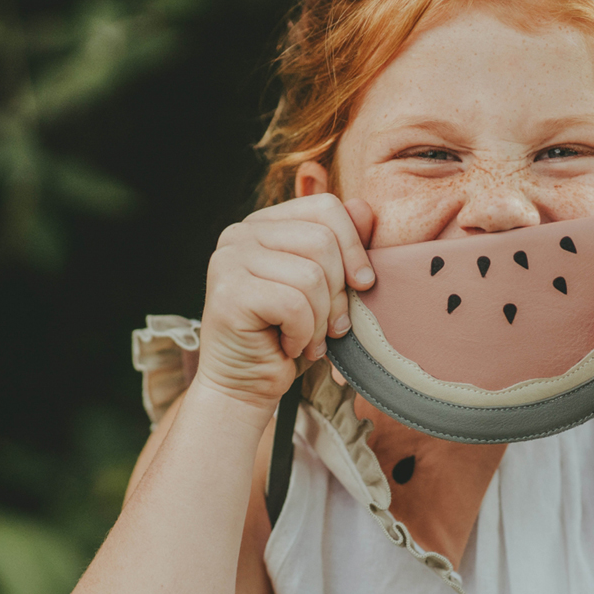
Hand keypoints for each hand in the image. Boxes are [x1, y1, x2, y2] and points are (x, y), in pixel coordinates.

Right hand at [196, 194, 375, 414]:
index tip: (363, 284)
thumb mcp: (325, 288)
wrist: (245, 385)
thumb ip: (341, 247)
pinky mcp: (228, 292)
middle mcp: (241, 233)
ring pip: (311, 276)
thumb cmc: (288, 336)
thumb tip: (365, 208)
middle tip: (332, 326)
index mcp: (266, 224)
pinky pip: (294, 305)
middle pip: (322, 241)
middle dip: (338, 293)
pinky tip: (288, 346)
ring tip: (308, 339)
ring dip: (320, 319)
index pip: (326, 208)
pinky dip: (302, 334)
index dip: (355, 247)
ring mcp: (229, 259)